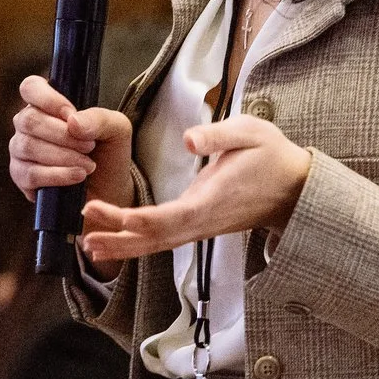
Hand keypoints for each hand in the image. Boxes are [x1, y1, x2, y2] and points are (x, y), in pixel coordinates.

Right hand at [8, 75, 133, 209]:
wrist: (109, 190)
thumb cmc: (108, 152)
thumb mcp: (117, 130)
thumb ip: (99, 119)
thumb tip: (72, 121)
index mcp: (47, 105)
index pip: (30, 88)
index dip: (48, 99)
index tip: (70, 114)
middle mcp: (28, 125)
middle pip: (29, 120)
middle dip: (63, 135)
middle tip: (89, 146)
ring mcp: (21, 151)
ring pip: (28, 147)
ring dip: (63, 156)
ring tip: (88, 165)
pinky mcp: (21, 177)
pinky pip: (29, 173)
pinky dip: (57, 175)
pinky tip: (77, 177)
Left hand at [77, 115, 311, 261]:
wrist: (293, 187)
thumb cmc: (271, 155)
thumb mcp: (251, 132)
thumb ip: (219, 135)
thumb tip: (189, 139)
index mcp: (212, 199)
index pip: (171, 216)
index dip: (139, 219)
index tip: (111, 213)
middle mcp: (203, 220)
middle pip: (156, 238)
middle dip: (119, 238)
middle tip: (84, 233)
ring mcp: (200, 227)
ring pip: (157, 244)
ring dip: (123, 246)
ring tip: (87, 245)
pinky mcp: (197, 226)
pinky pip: (163, 239)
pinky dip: (136, 243)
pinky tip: (112, 242)